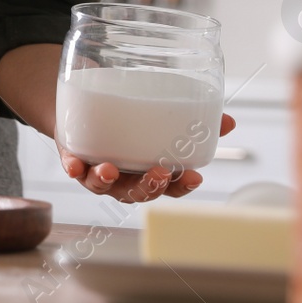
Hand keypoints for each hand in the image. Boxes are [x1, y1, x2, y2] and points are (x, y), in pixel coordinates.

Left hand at [59, 113, 236, 202]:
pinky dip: (73, 168)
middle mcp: (122, 178)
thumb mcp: (159, 120)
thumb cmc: (128, 123)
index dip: (181, 187)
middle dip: (148, 187)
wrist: (84, 110)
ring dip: (106, 180)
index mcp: (147, 172)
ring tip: (111, 171)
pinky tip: (74, 166)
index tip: (193, 177)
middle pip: (136, 192)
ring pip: (101, 185)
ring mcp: (95, 170)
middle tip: (160, 173)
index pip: (168, 188)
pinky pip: (72, 167)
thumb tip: (229, 121)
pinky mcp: (73, 156)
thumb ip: (192, 123)